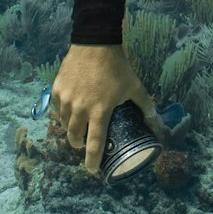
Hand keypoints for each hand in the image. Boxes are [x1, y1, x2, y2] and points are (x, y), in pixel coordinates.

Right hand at [49, 44, 158, 176]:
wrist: (95, 43)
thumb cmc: (117, 67)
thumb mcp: (135, 86)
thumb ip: (145, 105)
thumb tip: (155, 120)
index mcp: (100, 111)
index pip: (95, 143)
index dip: (92, 160)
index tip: (92, 170)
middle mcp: (79, 108)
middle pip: (74, 137)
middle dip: (78, 145)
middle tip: (84, 145)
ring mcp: (66, 99)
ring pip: (63, 123)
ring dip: (70, 129)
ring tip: (78, 127)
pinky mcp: (57, 88)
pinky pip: (57, 107)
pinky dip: (62, 112)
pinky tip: (68, 110)